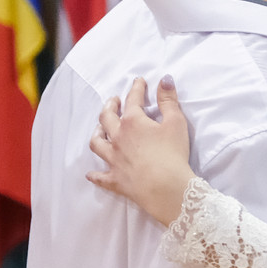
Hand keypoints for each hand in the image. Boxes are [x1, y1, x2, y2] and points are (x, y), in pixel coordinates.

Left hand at [87, 76, 197, 226]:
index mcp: (133, 122)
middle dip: (110, 106)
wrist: (165, 188)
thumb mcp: (176, 123)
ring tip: (99, 129)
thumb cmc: (172, 154)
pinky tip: (91, 174)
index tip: (138, 82)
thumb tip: (165, 79)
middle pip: (107, 118)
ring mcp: (113, 159)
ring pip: (97, 143)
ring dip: (97, 134)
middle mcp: (118, 138)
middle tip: (113, 101)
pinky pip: (100, 177)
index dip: (136, 89)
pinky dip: (95, 175)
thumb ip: (169, 100)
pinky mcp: (115, 179)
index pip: (133, 100)